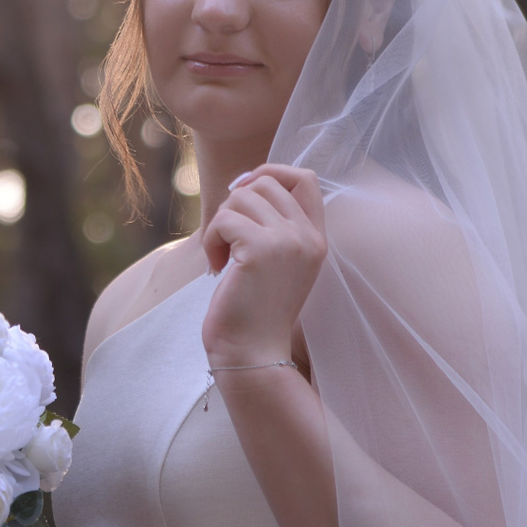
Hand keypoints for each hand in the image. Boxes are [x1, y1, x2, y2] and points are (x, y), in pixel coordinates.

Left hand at [201, 164, 325, 368]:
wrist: (252, 353)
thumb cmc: (254, 311)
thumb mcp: (274, 263)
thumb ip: (271, 225)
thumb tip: (242, 183)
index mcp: (315, 239)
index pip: (304, 179)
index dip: (271, 173)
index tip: (243, 194)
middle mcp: (307, 236)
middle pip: (265, 182)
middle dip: (235, 204)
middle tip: (228, 240)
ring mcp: (287, 241)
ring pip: (240, 197)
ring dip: (220, 225)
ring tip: (223, 258)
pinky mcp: (260, 250)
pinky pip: (223, 220)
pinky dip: (211, 241)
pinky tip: (217, 268)